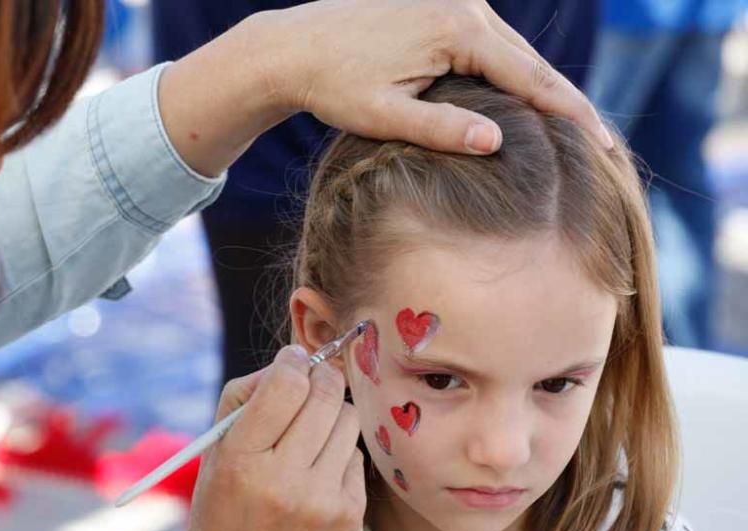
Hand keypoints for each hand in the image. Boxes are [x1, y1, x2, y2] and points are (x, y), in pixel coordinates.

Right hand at [182, 345, 365, 530]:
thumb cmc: (223, 524)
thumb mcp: (212, 462)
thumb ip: (242, 404)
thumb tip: (289, 363)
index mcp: (241, 461)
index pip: (284, 384)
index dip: (293, 361)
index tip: (294, 360)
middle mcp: (284, 478)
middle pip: (325, 394)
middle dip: (320, 377)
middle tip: (312, 381)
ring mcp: (322, 499)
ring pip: (348, 419)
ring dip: (333, 413)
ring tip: (312, 432)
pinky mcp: (350, 515)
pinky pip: (356, 456)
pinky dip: (340, 452)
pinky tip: (319, 470)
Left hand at [257, 0, 612, 153]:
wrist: (296, 47)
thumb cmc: (333, 84)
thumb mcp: (384, 115)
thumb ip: (440, 128)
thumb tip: (496, 142)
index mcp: (457, 28)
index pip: (529, 77)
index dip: (569, 112)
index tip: (603, 144)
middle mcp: (465, 5)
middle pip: (530, 62)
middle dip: (566, 102)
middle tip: (604, 144)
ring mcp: (456, 1)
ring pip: (513, 52)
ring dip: (541, 88)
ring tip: (577, 129)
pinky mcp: (444, 6)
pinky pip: (492, 45)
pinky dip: (513, 73)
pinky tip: (528, 102)